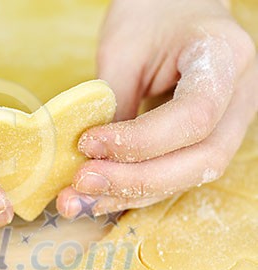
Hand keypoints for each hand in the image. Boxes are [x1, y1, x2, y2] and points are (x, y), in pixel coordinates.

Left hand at [57, 0, 257, 217]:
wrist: (173, 6)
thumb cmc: (149, 14)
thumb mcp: (124, 48)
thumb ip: (114, 102)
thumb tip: (90, 159)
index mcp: (224, 57)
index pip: (194, 115)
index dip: (140, 141)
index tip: (89, 143)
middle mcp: (239, 95)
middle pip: (202, 159)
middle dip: (137, 179)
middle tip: (82, 182)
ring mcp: (229, 120)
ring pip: (190, 175)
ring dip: (131, 194)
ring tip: (79, 199)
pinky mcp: (204, 138)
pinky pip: (176, 172)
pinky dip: (135, 189)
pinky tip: (98, 196)